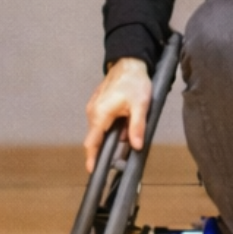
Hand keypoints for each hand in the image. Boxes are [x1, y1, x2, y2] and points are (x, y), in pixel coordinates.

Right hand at [84, 58, 152, 172]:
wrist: (129, 63)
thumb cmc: (134, 82)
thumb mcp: (140, 105)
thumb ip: (137, 127)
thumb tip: (136, 146)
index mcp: (100, 114)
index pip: (92, 142)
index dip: (92, 157)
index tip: (92, 170)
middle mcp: (92, 112)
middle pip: (96, 138)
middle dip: (107, 147)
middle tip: (122, 150)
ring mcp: (93, 107)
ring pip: (99, 129)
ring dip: (111, 135)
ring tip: (127, 129)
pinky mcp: (96, 103)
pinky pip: (101, 121)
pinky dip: (110, 126)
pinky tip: (123, 122)